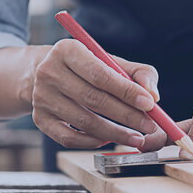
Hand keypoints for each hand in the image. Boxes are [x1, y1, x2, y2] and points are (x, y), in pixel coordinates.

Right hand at [32, 39, 159, 148]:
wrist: (44, 73)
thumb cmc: (86, 67)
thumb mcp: (110, 61)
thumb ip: (139, 73)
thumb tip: (153, 95)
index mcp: (67, 50)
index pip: (100, 74)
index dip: (126, 91)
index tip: (150, 104)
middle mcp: (49, 72)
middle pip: (93, 99)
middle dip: (126, 116)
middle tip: (149, 126)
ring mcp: (41, 98)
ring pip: (84, 122)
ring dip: (115, 133)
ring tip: (136, 137)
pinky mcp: (39, 119)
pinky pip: (69, 138)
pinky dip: (93, 142)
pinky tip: (109, 139)